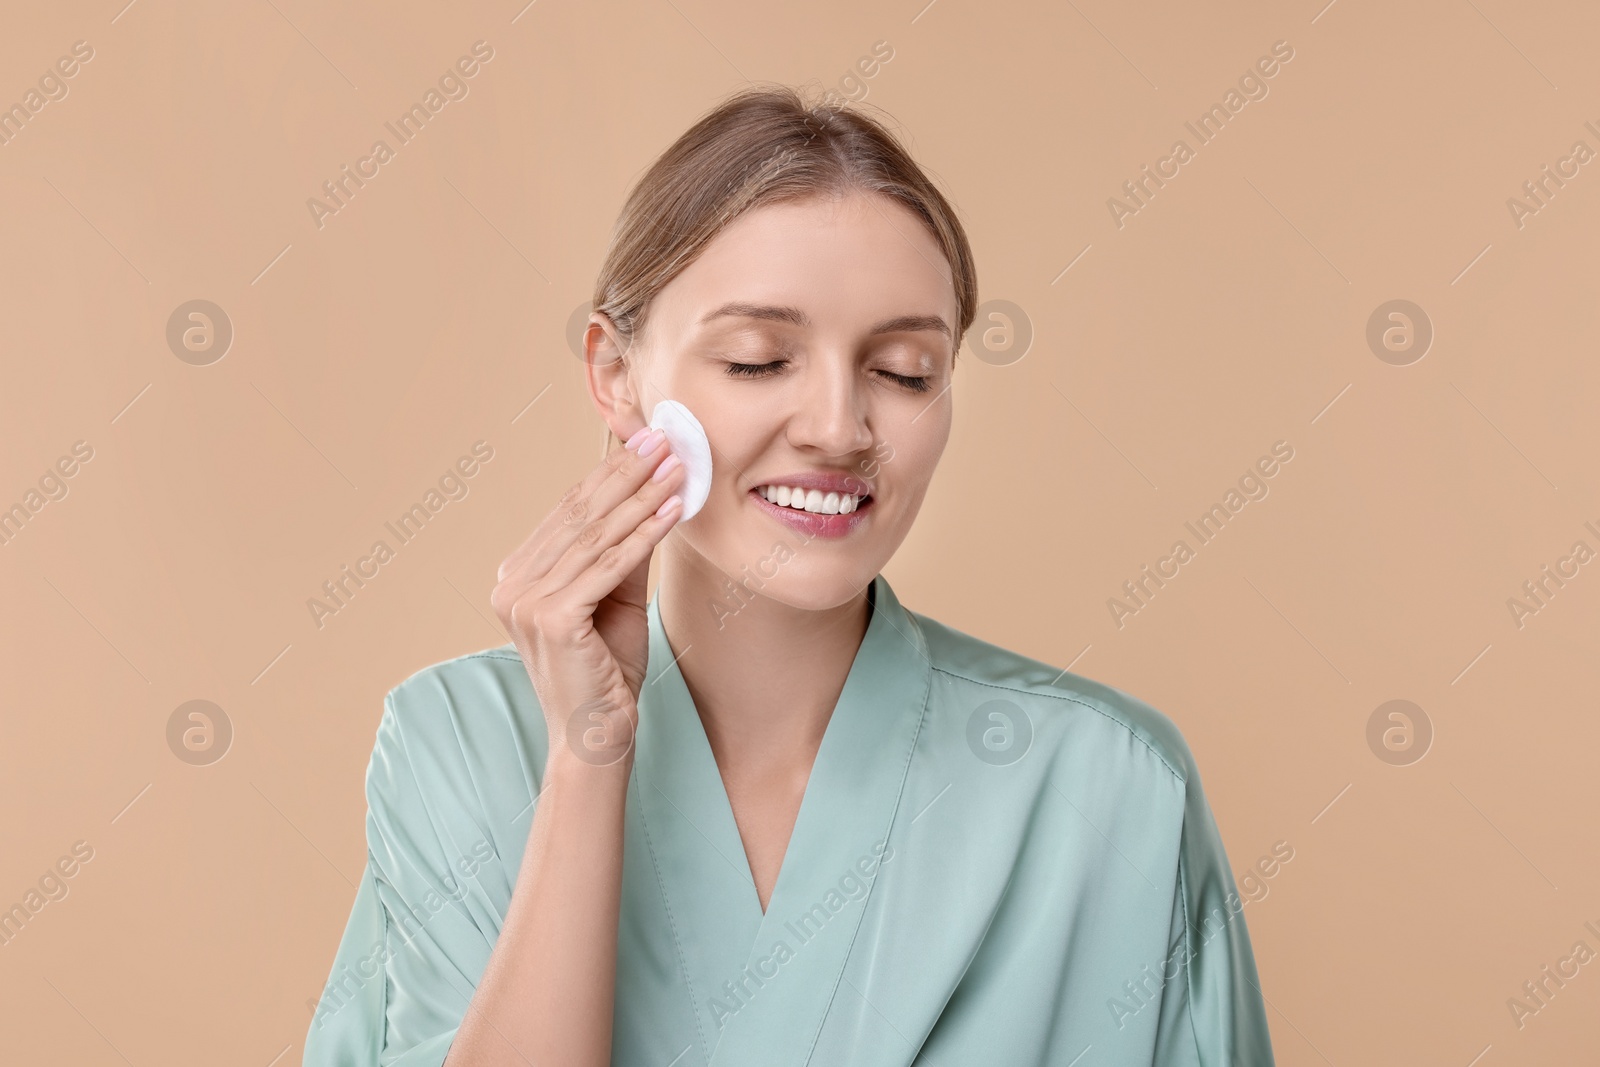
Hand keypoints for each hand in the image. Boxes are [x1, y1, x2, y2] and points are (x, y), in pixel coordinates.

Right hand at [491, 429, 684, 768]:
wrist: (597, 738)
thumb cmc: (607, 673)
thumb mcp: (617, 600)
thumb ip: (624, 552)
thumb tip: (653, 496)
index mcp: (516, 577)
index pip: (568, 512)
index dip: (609, 473)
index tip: (645, 440)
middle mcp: (511, 585)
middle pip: (580, 516)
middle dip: (627, 472)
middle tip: (665, 437)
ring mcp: (525, 602)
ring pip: (597, 536)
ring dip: (643, 496)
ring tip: (678, 466)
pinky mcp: (551, 618)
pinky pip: (609, 566)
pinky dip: (646, 535)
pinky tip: (674, 510)